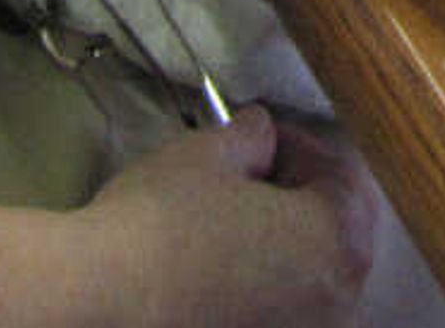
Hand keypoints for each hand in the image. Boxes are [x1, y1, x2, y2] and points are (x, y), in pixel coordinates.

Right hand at [83, 106, 382, 324]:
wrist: (101, 300)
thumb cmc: (160, 223)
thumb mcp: (209, 153)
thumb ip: (253, 136)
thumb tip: (262, 133)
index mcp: (340, 240)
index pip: (343, 177)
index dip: (300, 148)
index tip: (264, 140)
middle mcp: (337, 300)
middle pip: (332, 232)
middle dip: (294, 198)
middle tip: (247, 177)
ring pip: (306, 278)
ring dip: (278, 247)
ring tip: (227, 226)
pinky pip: (278, 312)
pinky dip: (258, 290)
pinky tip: (215, 271)